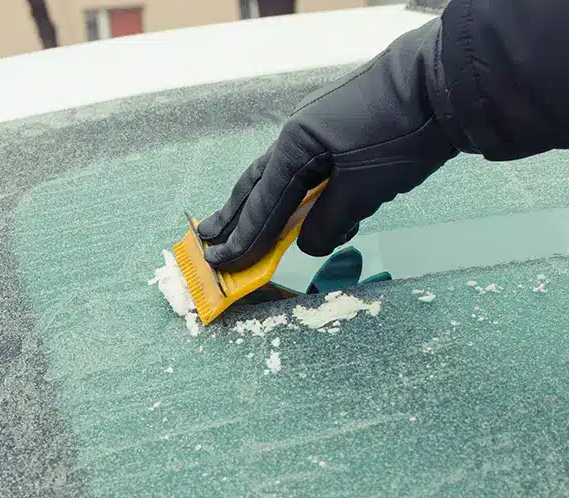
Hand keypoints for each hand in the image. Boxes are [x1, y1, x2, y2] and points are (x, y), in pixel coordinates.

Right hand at [198, 19, 458, 270]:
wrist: (446, 80)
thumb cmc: (404, 132)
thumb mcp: (365, 188)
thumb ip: (330, 221)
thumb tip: (307, 244)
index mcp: (296, 145)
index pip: (262, 203)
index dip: (241, 238)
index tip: (218, 262)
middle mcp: (299, 134)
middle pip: (258, 184)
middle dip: (234, 216)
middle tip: (207, 238)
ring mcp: (318, 127)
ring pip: (284, 176)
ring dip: (266, 206)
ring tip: (245, 228)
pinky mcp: (341, 127)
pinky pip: (310, 167)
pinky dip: (304, 194)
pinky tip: (311, 209)